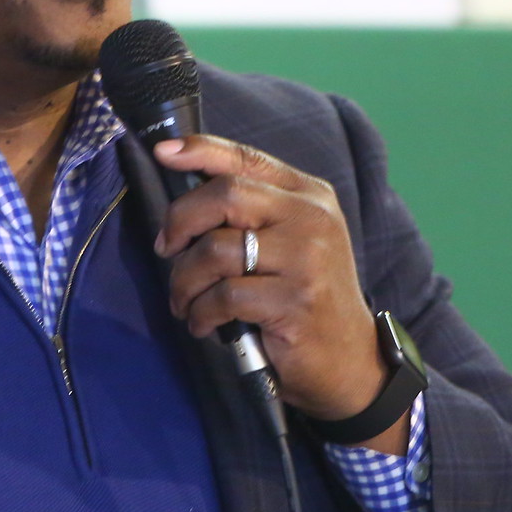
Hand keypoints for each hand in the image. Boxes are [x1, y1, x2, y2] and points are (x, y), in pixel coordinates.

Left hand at [152, 135, 408, 453]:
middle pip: (225, 194)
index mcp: (309, 194)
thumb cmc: (303, 297)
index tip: (162, 154)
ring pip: (216, 249)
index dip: (199, 151)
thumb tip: (183, 189)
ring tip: (184, 301)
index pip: (246, 158)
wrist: (349, 360)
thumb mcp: (288, 242)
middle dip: (180, 221)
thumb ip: (250, 210)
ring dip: (185, 279)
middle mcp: (312, 217)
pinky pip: (224, 296)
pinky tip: (203, 324)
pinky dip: (201, 312)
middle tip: (166, 249)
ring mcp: (307, 258)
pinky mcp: (296, 300)